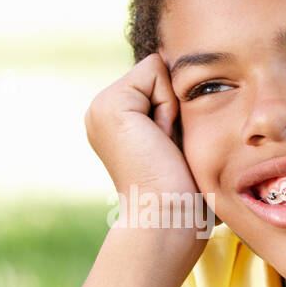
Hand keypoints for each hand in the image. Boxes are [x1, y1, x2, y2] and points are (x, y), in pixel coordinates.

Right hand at [84, 54, 204, 226]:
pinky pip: (155, 72)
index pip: (156, 81)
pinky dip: (167, 105)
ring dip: (171, 107)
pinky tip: (159, 139)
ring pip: (157, 70)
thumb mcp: (174, 140)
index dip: (174, 108)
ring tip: (162, 145)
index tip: (167, 148)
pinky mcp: (111, 104)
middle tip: (165, 148)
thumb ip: (170, 109)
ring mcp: (100, 106)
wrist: (167, 216)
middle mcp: (100, 110)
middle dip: (172, 106)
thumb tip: (185, 74)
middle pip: (157, 72)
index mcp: (114, 120)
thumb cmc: (182, 192)